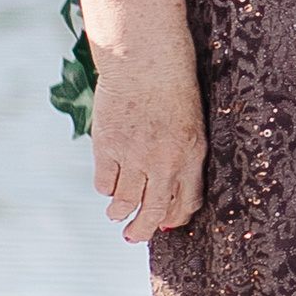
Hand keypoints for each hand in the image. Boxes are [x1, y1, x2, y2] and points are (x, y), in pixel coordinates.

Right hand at [90, 38, 207, 242]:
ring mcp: (134, 155)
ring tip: (116, 215)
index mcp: (192, 154)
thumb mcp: (192, 122)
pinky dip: (105, 188)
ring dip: (119, 213)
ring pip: (124, 202)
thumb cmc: (173, 86)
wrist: (146, 58)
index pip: (187, 201)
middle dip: (144, 230)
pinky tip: (107, 184)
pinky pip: (104, 182)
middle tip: (135, 236)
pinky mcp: (108, 147)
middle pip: (154, 211)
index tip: (167, 223)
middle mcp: (164, 161)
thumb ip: (185, 154)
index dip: (176, 217)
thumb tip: (171, 186)